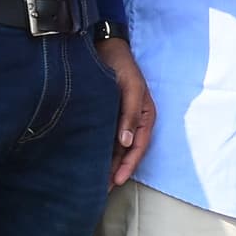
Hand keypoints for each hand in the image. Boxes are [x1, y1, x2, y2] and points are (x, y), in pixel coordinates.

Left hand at [95, 34, 153, 187]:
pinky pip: (105, 138)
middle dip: (117, 171)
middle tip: (103, 189)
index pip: (138, 146)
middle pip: (127, 152)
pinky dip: (100, 151)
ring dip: (108, 164)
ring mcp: (120, 118)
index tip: (117, 180)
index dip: (128, 165)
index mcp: (145, 115)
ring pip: (116, 148)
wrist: (103, 45)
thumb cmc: (121, 64)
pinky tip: (90, 161)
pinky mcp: (106, 115)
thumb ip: (129, 114)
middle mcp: (133, 120)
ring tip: (96, 182)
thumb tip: (126, 143)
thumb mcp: (131, 87)